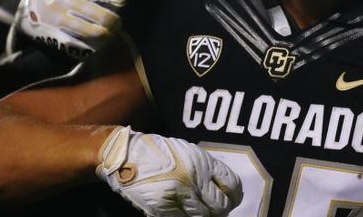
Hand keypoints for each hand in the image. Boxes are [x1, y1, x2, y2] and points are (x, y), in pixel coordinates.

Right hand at [14, 0, 128, 58]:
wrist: (29, 8)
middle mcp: (69, 1)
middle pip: (99, 14)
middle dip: (113, 22)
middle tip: (118, 25)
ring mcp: (62, 18)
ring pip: (90, 30)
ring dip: (104, 35)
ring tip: (110, 37)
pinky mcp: (55, 34)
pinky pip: (77, 42)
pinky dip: (90, 45)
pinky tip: (97, 46)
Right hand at [97, 127, 242, 216]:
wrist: (127, 155)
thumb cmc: (159, 152)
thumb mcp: (188, 152)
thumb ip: (206, 169)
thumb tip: (221, 189)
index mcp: (202, 162)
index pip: (232, 185)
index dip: (235, 196)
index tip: (232, 199)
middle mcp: (194, 179)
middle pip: (221, 206)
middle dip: (221, 210)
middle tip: (217, 210)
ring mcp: (179, 195)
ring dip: (205, 216)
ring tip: (200, 212)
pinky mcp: (163, 208)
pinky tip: (184, 212)